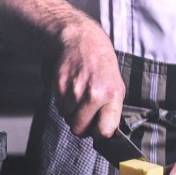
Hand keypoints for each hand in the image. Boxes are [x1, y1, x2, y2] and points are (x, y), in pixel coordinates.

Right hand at [52, 18, 124, 138]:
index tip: (99, 131)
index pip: (104, 132)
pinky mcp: (59, 85)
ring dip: (71, 113)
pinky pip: (59, 106)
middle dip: (81, 127)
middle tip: (85, 116)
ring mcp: (74, 90)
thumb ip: (113, 110)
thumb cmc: (102, 64)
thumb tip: (110, 135)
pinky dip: (63, 103)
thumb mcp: (116, 85)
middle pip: (79, 129)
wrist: (80, 39)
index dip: (100, 135)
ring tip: (79, 97)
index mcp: (111, 95)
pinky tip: (70, 89)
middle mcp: (93, 94)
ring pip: (67, 118)